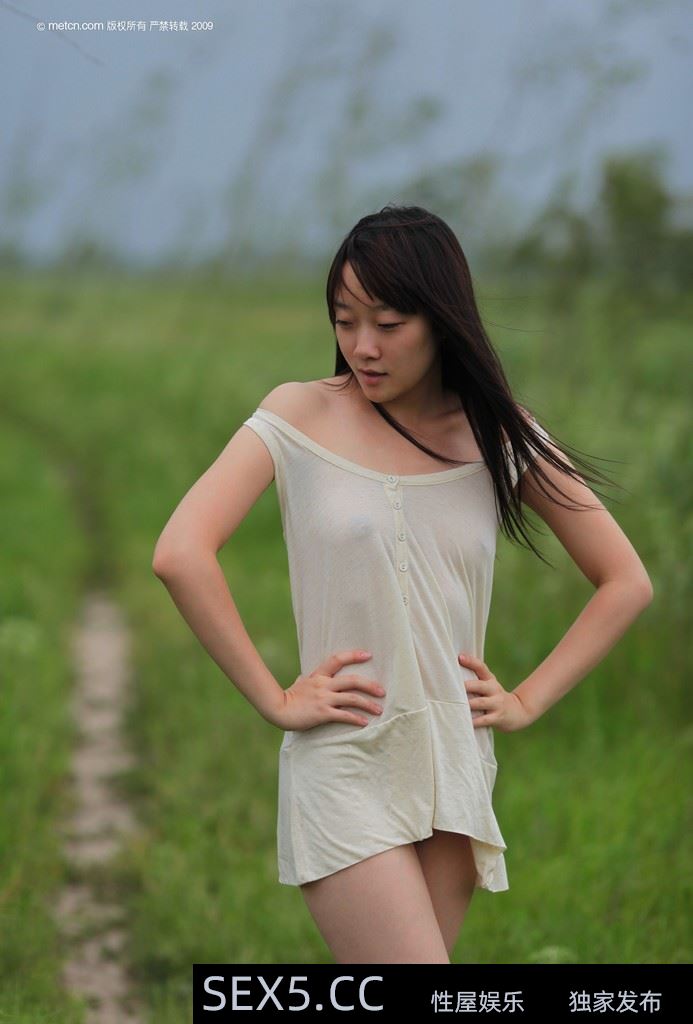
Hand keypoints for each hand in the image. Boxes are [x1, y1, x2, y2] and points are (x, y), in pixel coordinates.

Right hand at [272, 649, 386, 731]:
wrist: (278, 709)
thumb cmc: (288, 697)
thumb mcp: (299, 683)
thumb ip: (306, 679)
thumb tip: (304, 677)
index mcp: (319, 675)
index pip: (338, 659)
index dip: (354, 655)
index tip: (368, 655)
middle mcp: (324, 684)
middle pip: (352, 680)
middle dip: (370, 685)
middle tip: (382, 691)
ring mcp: (324, 698)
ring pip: (352, 698)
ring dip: (368, 704)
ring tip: (379, 710)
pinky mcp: (322, 713)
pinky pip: (344, 715)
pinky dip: (356, 719)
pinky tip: (364, 723)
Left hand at [458, 652, 532, 733]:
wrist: (518, 711)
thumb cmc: (494, 697)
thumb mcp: (489, 685)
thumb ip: (474, 680)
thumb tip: (454, 671)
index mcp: (490, 680)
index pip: (481, 667)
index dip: (471, 661)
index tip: (459, 657)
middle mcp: (494, 689)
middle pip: (479, 685)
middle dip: (467, 686)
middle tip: (452, 686)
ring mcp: (496, 703)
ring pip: (480, 703)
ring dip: (468, 704)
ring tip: (456, 704)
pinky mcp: (497, 717)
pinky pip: (484, 720)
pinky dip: (474, 722)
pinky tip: (465, 722)